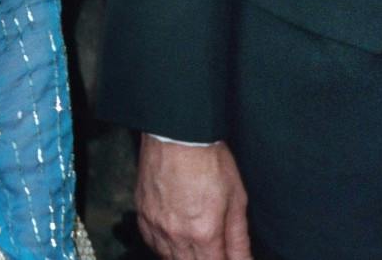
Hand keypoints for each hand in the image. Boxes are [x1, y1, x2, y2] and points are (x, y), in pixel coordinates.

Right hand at [135, 136, 251, 259]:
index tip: (228, 257)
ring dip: (184, 257)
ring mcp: (155, 224)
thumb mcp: (236, 199)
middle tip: (214, 250)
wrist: (177, 134)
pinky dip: (164, 247)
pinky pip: (151, 242)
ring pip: (168, 258)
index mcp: (203, 233)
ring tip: (197, 248)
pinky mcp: (142, 212)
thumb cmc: (209, 161)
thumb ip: (239, 238)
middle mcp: (176, 234)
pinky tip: (174, 240)